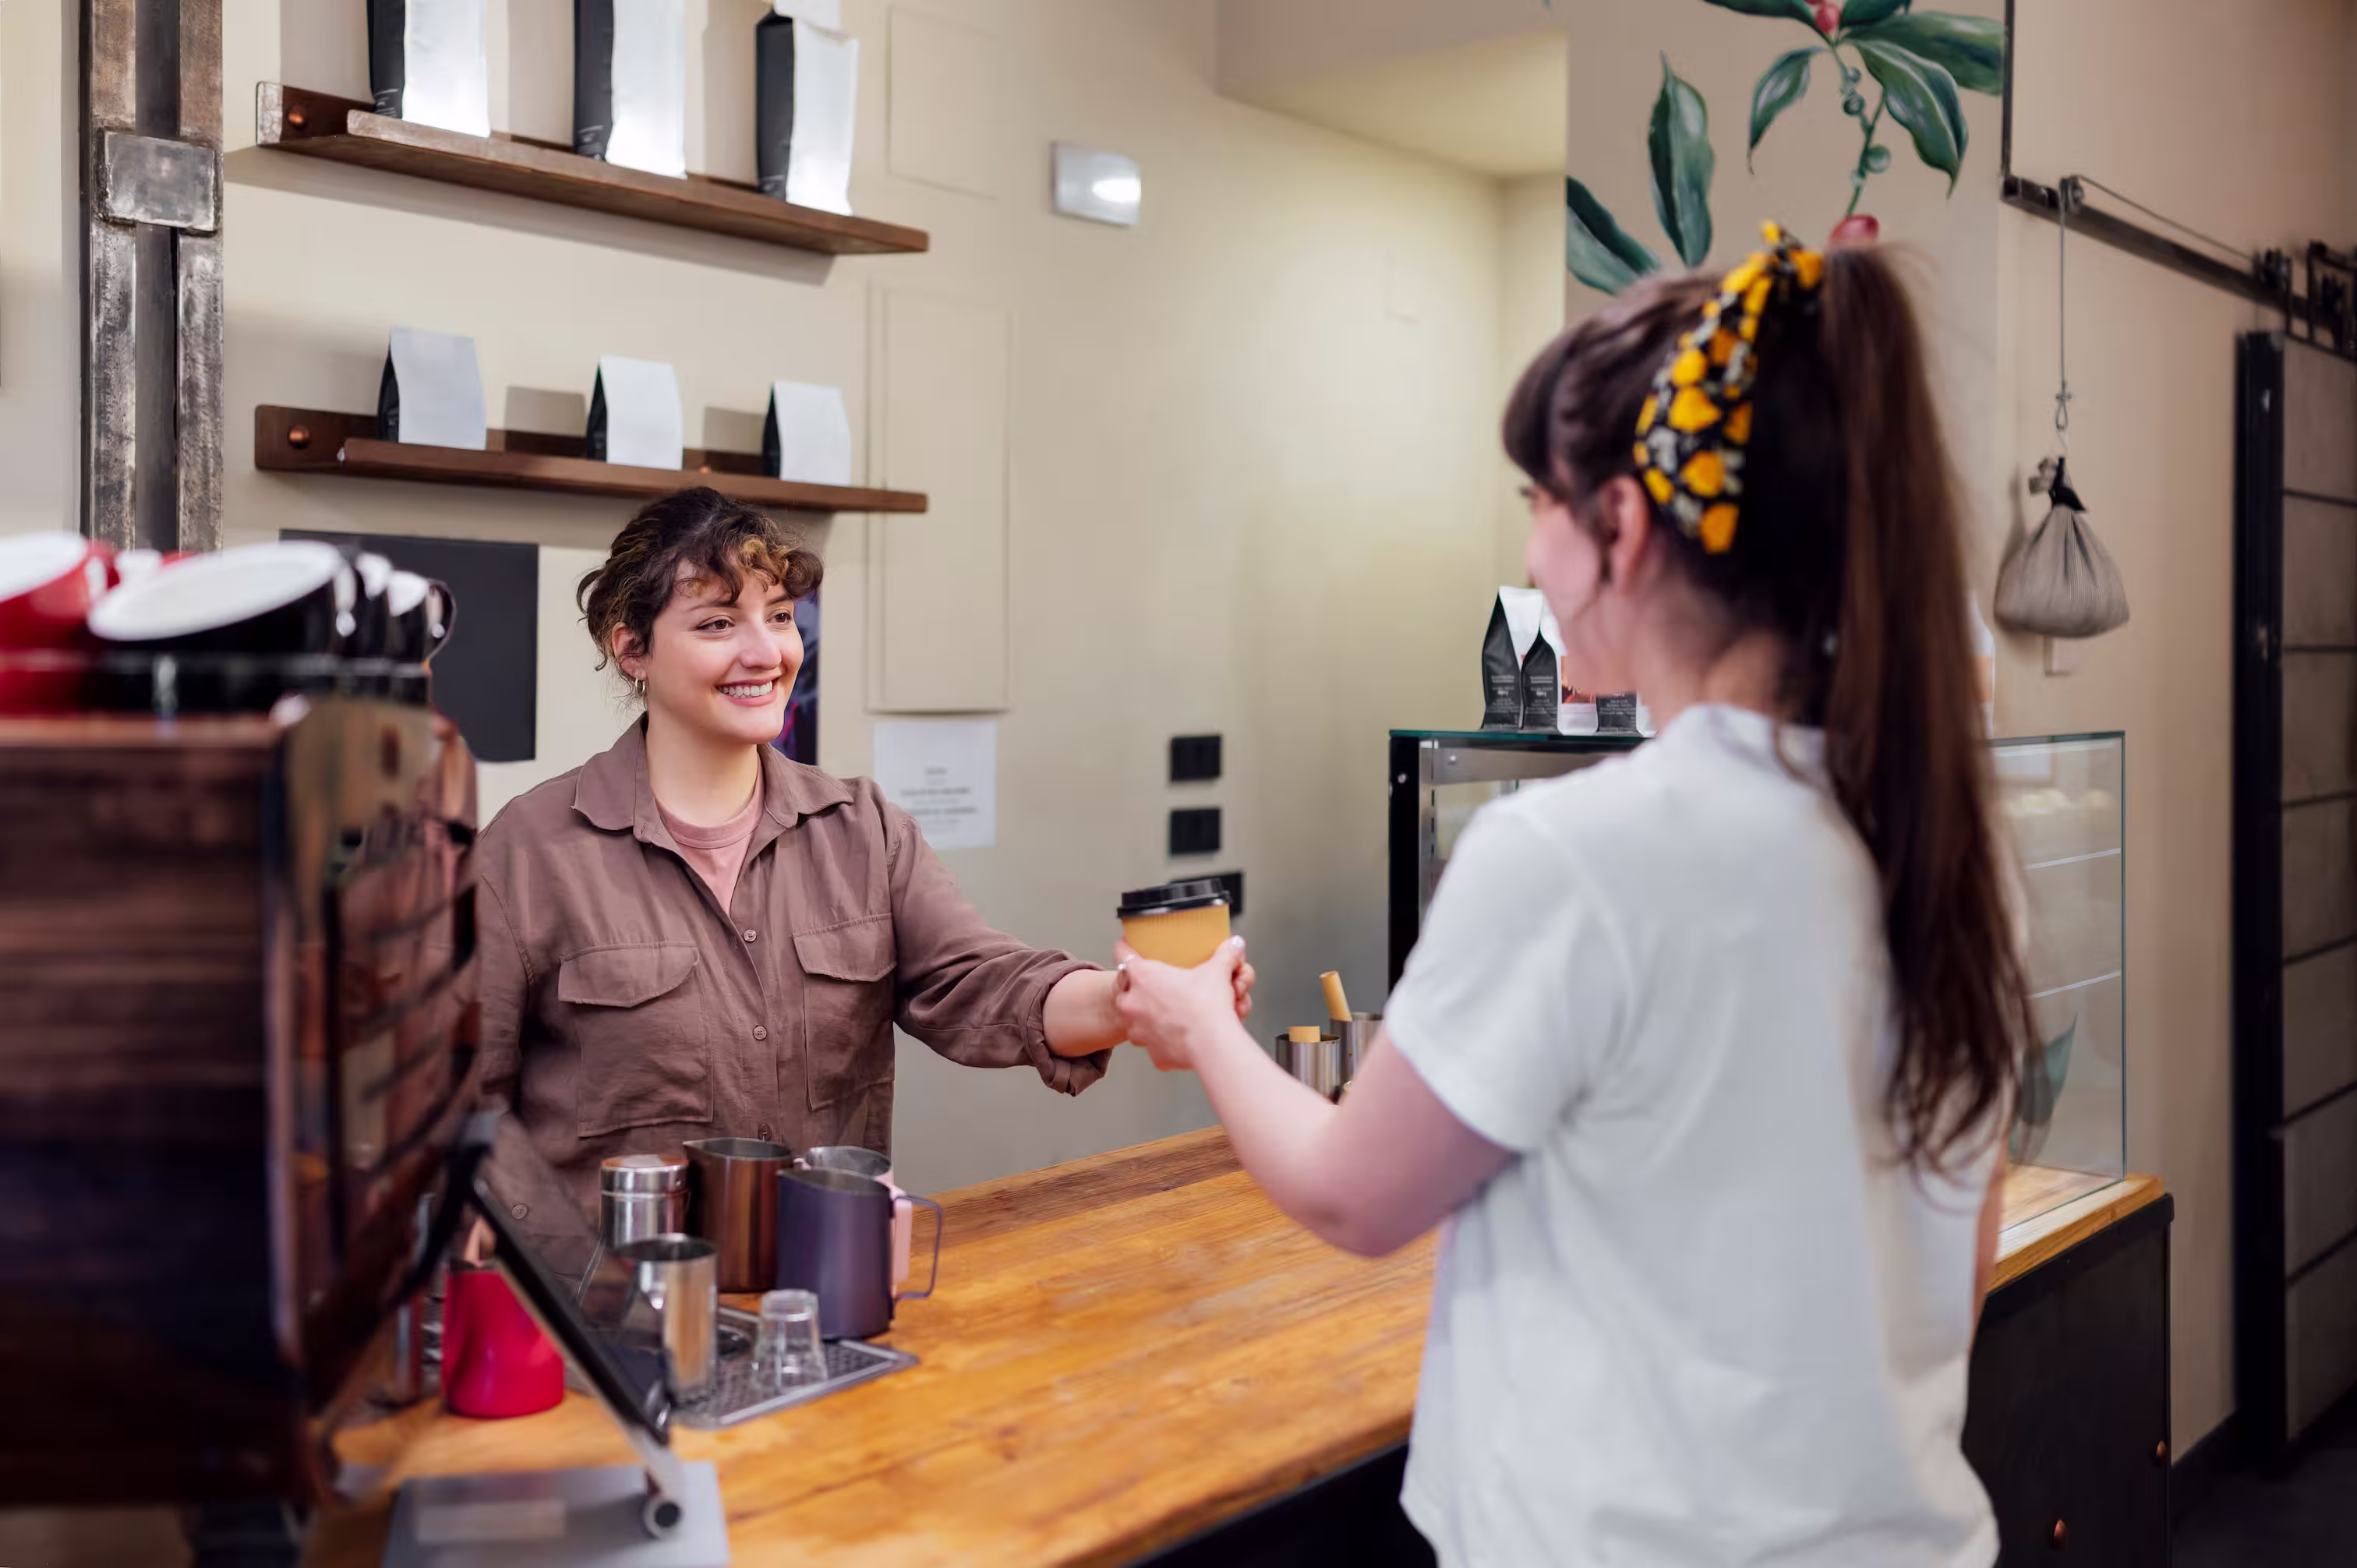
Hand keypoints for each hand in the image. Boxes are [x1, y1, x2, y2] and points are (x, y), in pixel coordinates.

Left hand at [1115, 937, 1249, 1072]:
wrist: (1213, 1043)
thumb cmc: (1208, 1007)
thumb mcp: (1217, 972)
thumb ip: (1225, 955)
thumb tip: (1235, 944)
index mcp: (1143, 976)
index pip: (1122, 952)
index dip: (1126, 947)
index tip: (1129, 947)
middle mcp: (1133, 1003)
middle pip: (1126, 990)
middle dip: (1141, 991)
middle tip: (1161, 991)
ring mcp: (1138, 1031)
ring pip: (1137, 1021)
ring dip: (1150, 1018)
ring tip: (1173, 1015)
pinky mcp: (1152, 1053)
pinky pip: (1155, 1045)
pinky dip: (1166, 1042)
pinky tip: (1182, 1037)